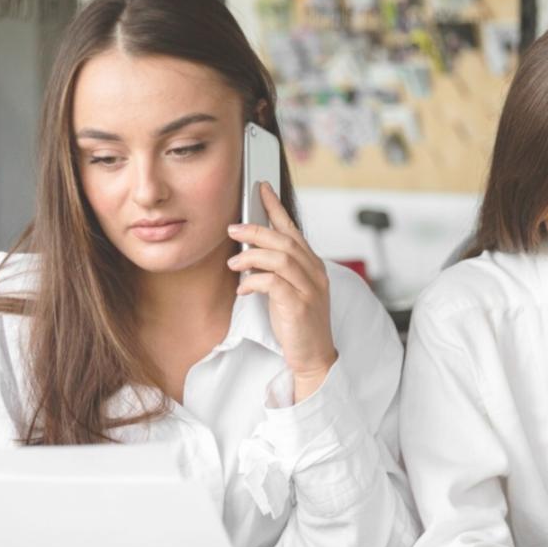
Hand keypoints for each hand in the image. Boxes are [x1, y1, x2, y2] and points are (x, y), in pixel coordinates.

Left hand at [226, 182, 337, 401]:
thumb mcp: (289, 291)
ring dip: (252, 256)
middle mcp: (315, 273)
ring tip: (233, 262)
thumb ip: (277, 270)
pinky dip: (254, 281)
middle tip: (233, 229)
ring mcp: (310, 289)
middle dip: (256, 230)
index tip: (261, 189)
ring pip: (280, 257)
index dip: (276, 208)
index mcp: (312, 266)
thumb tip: (250, 251)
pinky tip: (243, 289)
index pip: (293, 230)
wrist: (314, 357)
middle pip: (284, 240)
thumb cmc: (298, 325)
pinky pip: (274, 283)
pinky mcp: (299, 306)